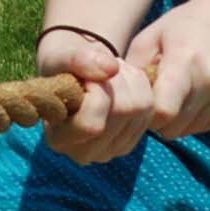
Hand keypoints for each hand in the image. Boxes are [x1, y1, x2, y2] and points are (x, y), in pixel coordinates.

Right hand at [37, 25, 158, 165]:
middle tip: (100, 67)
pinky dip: (140, 86)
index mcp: (59, 139)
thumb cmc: (61, 69)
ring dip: (129, 79)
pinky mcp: (130, 142)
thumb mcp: (59, 57)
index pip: (91, 124)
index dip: (97, 91)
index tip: (87, 76)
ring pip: (140, 107)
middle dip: (115, 79)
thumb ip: (77, 59)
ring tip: (109, 72)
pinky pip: (150, 108)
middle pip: (122, 112)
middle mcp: (84, 153)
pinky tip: (122, 82)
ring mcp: (110, 151)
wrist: (74, 78)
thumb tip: (112, 68)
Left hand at [128, 0, 209, 137]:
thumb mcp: (153, 35)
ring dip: (176, 120)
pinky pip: (205, 125)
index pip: (163, 112)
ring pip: (189, 130)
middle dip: (159, 119)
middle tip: (156, 97)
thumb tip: (121, 100)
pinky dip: (194, 117)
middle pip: (174, 126)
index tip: (144, 100)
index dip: (147, 113)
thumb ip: (134, 68)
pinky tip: (192, 94)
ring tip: (175, 93)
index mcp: (185, 60)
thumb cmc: (187, 23)